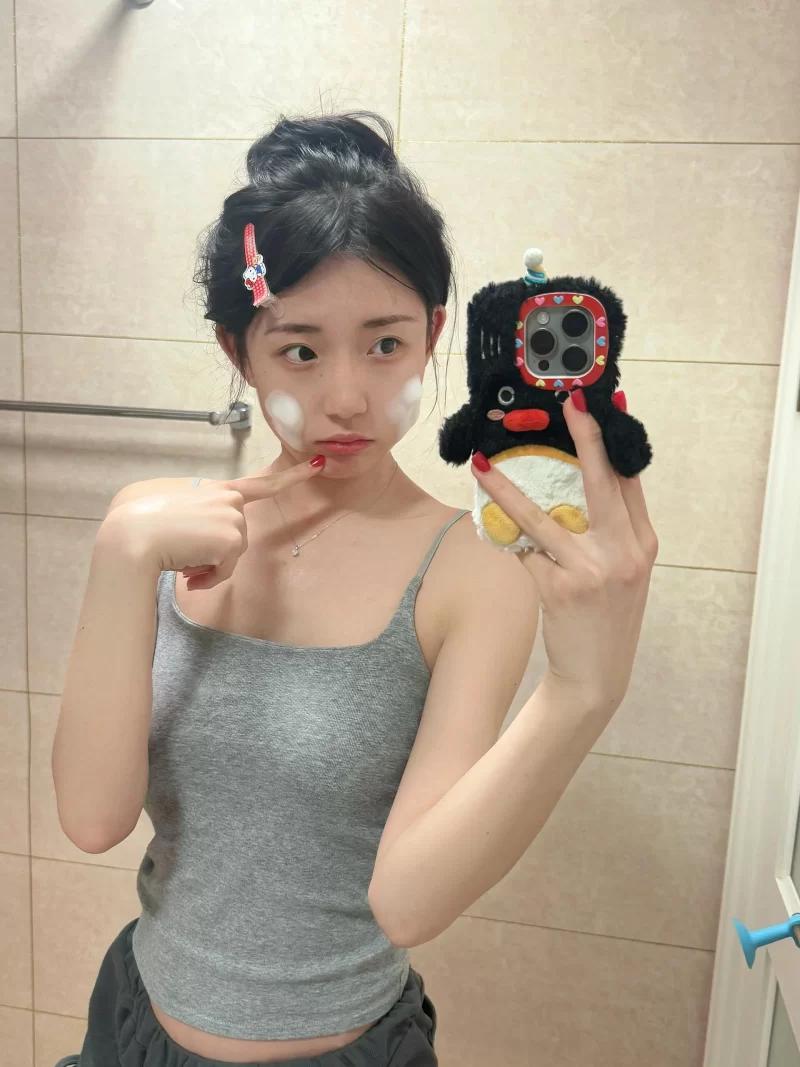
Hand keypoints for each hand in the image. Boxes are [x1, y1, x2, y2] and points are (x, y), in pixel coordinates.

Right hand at [100, 457, 325, 587]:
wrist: (130, 537)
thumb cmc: (136, 520)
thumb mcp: (167, 505)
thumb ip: (193, 511)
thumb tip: (200, 533)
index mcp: (214, 489)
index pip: (259, 484)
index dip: (291, 477)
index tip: (318, 465)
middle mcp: (228, 499)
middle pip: (237, 539)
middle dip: (214, 554)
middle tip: (182, 553)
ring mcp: (233, 518)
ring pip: (231, 556)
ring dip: (207, 567)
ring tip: (179, 558)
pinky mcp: (232, 540)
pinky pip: (225, 570)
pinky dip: (207, 578)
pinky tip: (185, 570)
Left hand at [470, 393, 657, 713]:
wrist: (598, 677)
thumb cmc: (606, 620)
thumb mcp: (623, 573)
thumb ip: (611, 532)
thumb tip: (581, 485)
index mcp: (643, 545)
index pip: (629, 481)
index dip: (615, 441)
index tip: (604, 406)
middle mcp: (623, 553)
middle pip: (603, 482)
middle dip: (587, 437)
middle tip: (570, 402)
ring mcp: (592, 570)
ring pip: (543, 515)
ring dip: (507, 489)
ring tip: (483, 465)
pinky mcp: (560, 588)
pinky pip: (524, 552)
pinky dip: (505, 538)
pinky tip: (486, 522)